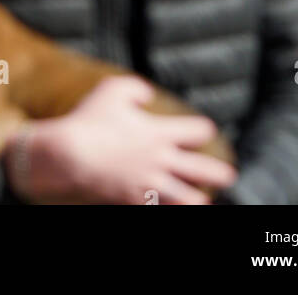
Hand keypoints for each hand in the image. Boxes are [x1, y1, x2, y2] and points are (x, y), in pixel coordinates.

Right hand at [3, 75, 237, 205]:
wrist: (69, 156)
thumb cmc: (89, 120)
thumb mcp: (112, 90)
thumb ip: (136, 88)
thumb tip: (147, 94)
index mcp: (158, 131)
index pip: (196, 131)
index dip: (203, 129)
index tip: (205, 130)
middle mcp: (159, 159)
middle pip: (199, 168)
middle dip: (217, 171)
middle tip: (229, 175)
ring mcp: (148, 183)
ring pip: (185, 197)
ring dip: (198, 199)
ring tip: (206, 201)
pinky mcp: (133, 200)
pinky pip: (159, 209)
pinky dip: (170, 209)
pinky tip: (174, 209)